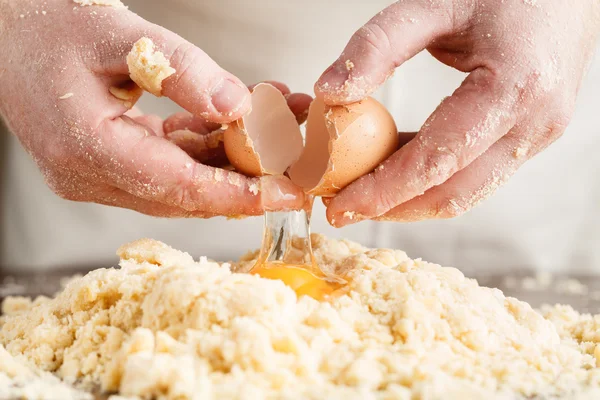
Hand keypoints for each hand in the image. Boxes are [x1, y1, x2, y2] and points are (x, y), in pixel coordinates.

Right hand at [0, 0, 309, 217]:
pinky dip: (204, 150)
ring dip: (230, 164)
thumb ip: (181, 71)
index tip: (289, 196)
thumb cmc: (49, 23)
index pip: (179, 186)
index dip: (240, 194)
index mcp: (86, 148)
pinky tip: (238, 126)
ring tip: (279, 136)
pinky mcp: (104, 164)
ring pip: (179, 183)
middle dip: (247, 184)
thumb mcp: (119, 34)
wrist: (5, 30)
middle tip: (298, 172)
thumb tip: (239, 108)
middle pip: (185, 195)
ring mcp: (94, 175)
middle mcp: (88, 175)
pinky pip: (165, 165)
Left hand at [316, 0, 599, 226]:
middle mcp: (535, 123)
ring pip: (467, 192)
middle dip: (393, 209)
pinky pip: (476, 172)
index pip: (436, 163)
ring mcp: (539, 133)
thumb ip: (378, 46)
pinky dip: (433, 179)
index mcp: (514, 89)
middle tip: (343, 210)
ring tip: (363, 194)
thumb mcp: (433, 3)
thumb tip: (329, 93)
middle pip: (453, 194)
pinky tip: (396, 169)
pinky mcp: (531, 135)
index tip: (339, 206)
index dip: (383, 192)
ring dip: (411, 201)